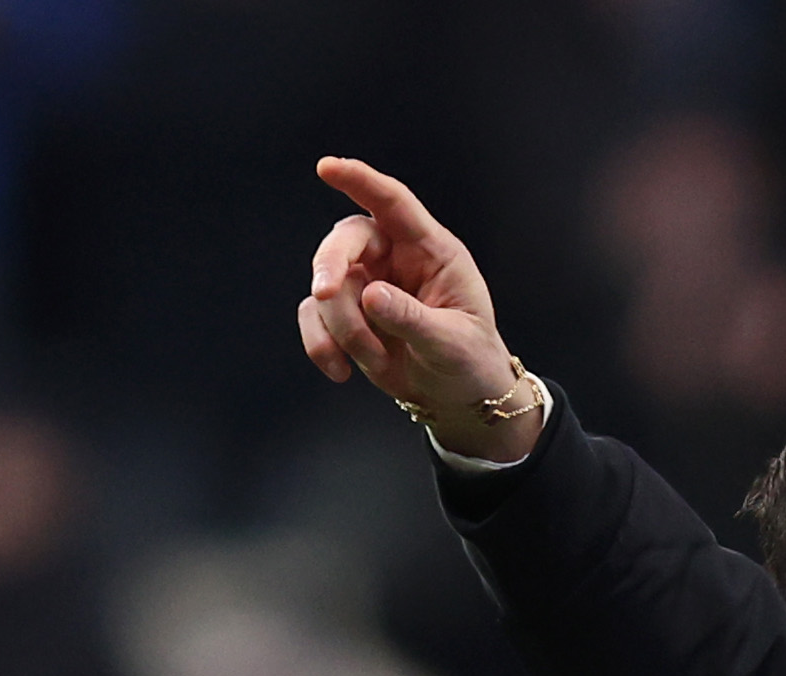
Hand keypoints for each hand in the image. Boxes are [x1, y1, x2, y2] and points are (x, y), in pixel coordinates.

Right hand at [298, 157, 542, 462]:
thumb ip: (413, 319)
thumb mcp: (453, 343)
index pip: (394, 204)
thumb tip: (370, 295)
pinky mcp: (347, 315)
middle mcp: (395, 260)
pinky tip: (341, 370)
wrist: (460, 398)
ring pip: (328, 285)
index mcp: (432, 252)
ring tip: (376, 360)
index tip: (329, 167)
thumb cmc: (470, 360)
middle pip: (347, 240)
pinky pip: (315, 317)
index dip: (361, 181)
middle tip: (325, 294)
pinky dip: (321, 343)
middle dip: (331, 265)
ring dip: (342, 326)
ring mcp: (367, 285)